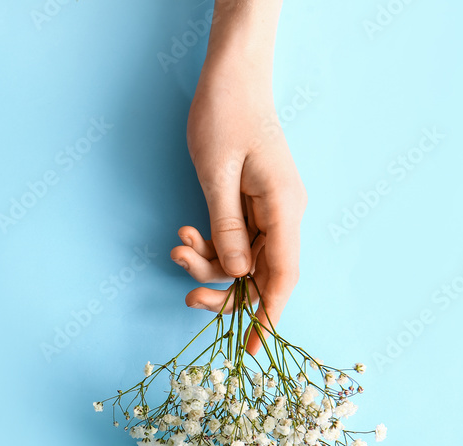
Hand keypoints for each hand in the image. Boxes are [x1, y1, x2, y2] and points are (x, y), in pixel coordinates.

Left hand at [170, 2, 305, 354]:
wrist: (230, 79)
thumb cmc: (225, 116)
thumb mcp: (218, 174)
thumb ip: (228, 226)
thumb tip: (237, 272)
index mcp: (284, 208)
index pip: (284, 276)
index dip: (270, 316)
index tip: (253, 348)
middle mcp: (282, 214)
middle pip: (260, 276)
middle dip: (222, 289)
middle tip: (186, 295)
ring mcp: (268, 212)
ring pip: (241, 262)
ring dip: (207, 265)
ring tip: (178, 246)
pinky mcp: (250, 208)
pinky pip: (233, 243)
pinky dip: (208, 246)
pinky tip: (185, 234)